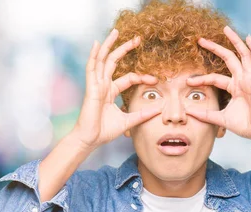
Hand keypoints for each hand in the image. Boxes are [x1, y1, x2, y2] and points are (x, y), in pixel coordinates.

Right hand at [71, 29, 162, 149]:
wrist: (91, 139)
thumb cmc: (105, 131)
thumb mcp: (130, 120)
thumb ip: (143, 114)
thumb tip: (159, 109)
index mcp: (111, 91)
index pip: (129, 78)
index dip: (142, 77)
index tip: (155, 79)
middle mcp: (103, 85)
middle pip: (114, 62)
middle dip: (125, 49)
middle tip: (137, 38)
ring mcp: (96, 85)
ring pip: (103, 60)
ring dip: (109, 45)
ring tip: (116, 31)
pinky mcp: (91, 88)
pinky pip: (92, 68)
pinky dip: (94, 55)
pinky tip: (97, 44)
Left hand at [185, 26, 250, 140]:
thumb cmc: (244, 125)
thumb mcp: (220, 119)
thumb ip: (205, 115)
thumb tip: (188, 112)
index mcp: (234, 88)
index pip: (215, 77)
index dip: (201, 78)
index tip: (187, 81)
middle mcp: (242, 80)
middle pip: (228, 58)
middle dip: (215, 48)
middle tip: (200, 39)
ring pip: (243, 55)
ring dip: (235, 41)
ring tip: (225, 29)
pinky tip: (248, 38)